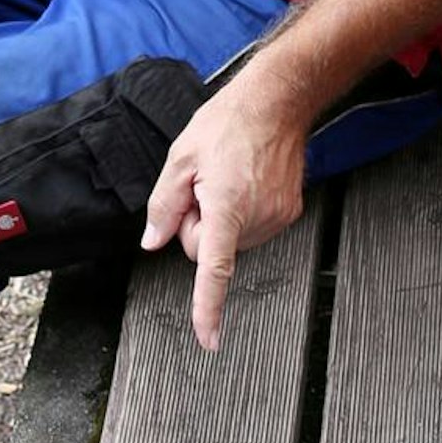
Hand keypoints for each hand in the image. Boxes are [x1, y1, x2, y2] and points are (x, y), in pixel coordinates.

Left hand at [139, 72, 308, 351]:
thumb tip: (152, 241)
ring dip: (221, 220)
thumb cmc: (228, 123)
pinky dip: (241, 215)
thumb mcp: (181, 159)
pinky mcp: (289, 213)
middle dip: (198, 226)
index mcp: (225, 206)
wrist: (277, 102)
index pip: (214, 270)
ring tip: (228, 180)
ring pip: (230, 242)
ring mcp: (277, 218)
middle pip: (209, 250)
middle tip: (202, 189)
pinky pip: (251, 231)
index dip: (209, 308)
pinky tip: (244, 183)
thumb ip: (162, 206)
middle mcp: (256, 218)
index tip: (209, 340)